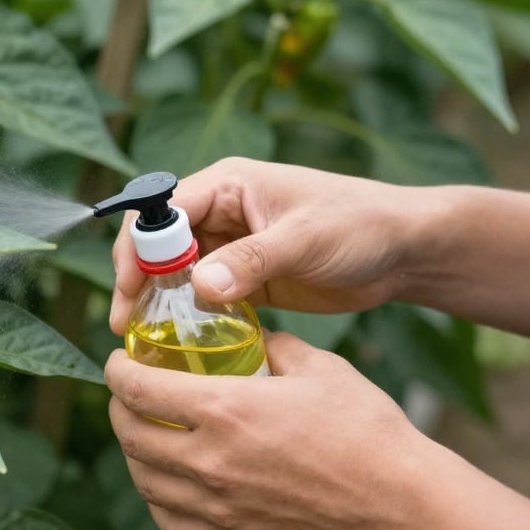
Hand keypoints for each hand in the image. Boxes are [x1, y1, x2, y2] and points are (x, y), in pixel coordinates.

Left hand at [104, 332, 439, 529]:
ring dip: (133, 452)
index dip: (116, 370)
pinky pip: (169, 522)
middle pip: (129, 434)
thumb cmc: (365, 430)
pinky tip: (168, 484)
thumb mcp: (317, 367)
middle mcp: (208, 459)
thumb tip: (253, 339)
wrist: (400, 504)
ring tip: (145, 434)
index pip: (137, 388)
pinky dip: (157, 500)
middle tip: (128, 394)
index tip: (117, 361)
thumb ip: (273, 347)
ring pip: (143, 480)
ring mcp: (217, 504)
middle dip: (118, 408)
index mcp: (224, 409)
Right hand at [110, 157, 421, 334]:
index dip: (138, 249)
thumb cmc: (360, 225)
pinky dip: (185, 316)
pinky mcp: (243, 278)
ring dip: (157, 302)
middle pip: (158, 244)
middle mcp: (219, 213)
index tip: (130, 288)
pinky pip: (200, 296)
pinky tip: (176, 343)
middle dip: (137, 280)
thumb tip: (198, 285)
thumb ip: (252, 260)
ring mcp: (230, 247)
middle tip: (125, 323)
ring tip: (142, 340)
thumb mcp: (305, 239)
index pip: (161, 211)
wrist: (404, 251)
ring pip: (174, 273)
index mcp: (226, 185)